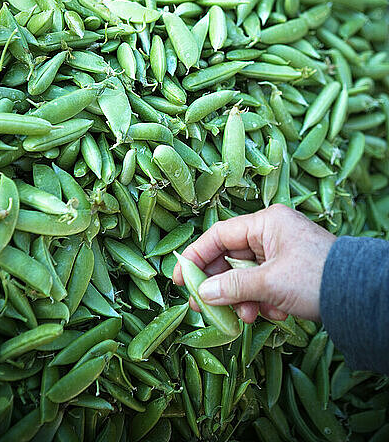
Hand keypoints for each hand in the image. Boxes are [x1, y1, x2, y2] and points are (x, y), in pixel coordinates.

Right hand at [173, 204, 335, 322]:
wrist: (359, 296)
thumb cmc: (315, 278)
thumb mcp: (269, 283)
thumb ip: (231, 286)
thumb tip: (201, 294)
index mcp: (266, 223)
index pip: (219, 235)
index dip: (196, 256)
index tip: (179, 278)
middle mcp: (272, 233)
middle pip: (230, 257)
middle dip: (221, 285)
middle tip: (204, 307)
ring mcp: (281, 252)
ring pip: (246, 274)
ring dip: (243, 298)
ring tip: (248, 316)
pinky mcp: (290, 271)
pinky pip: (264, 284)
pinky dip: (263, 300)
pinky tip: (276, 313)